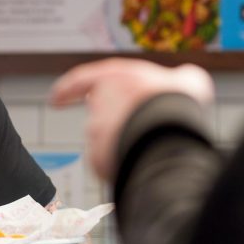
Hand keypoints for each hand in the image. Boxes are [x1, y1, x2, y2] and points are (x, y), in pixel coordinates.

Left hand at [49, 58, 213, 182]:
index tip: (55, 99)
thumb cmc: (176, 103)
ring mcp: (97, 132)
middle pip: (101, 115)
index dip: (68, 89)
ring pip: (107, 141)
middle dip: (116, 123)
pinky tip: (145, 164)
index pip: (82, 81)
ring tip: (153, 148)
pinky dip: (123, 164)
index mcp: (114, 78)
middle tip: (137, 129)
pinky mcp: (98, 158)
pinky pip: (109, 163)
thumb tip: (186, 82)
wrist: (168, 133)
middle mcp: (99, 104)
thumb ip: (182, 80)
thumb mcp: (188, 82)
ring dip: (124, 145)